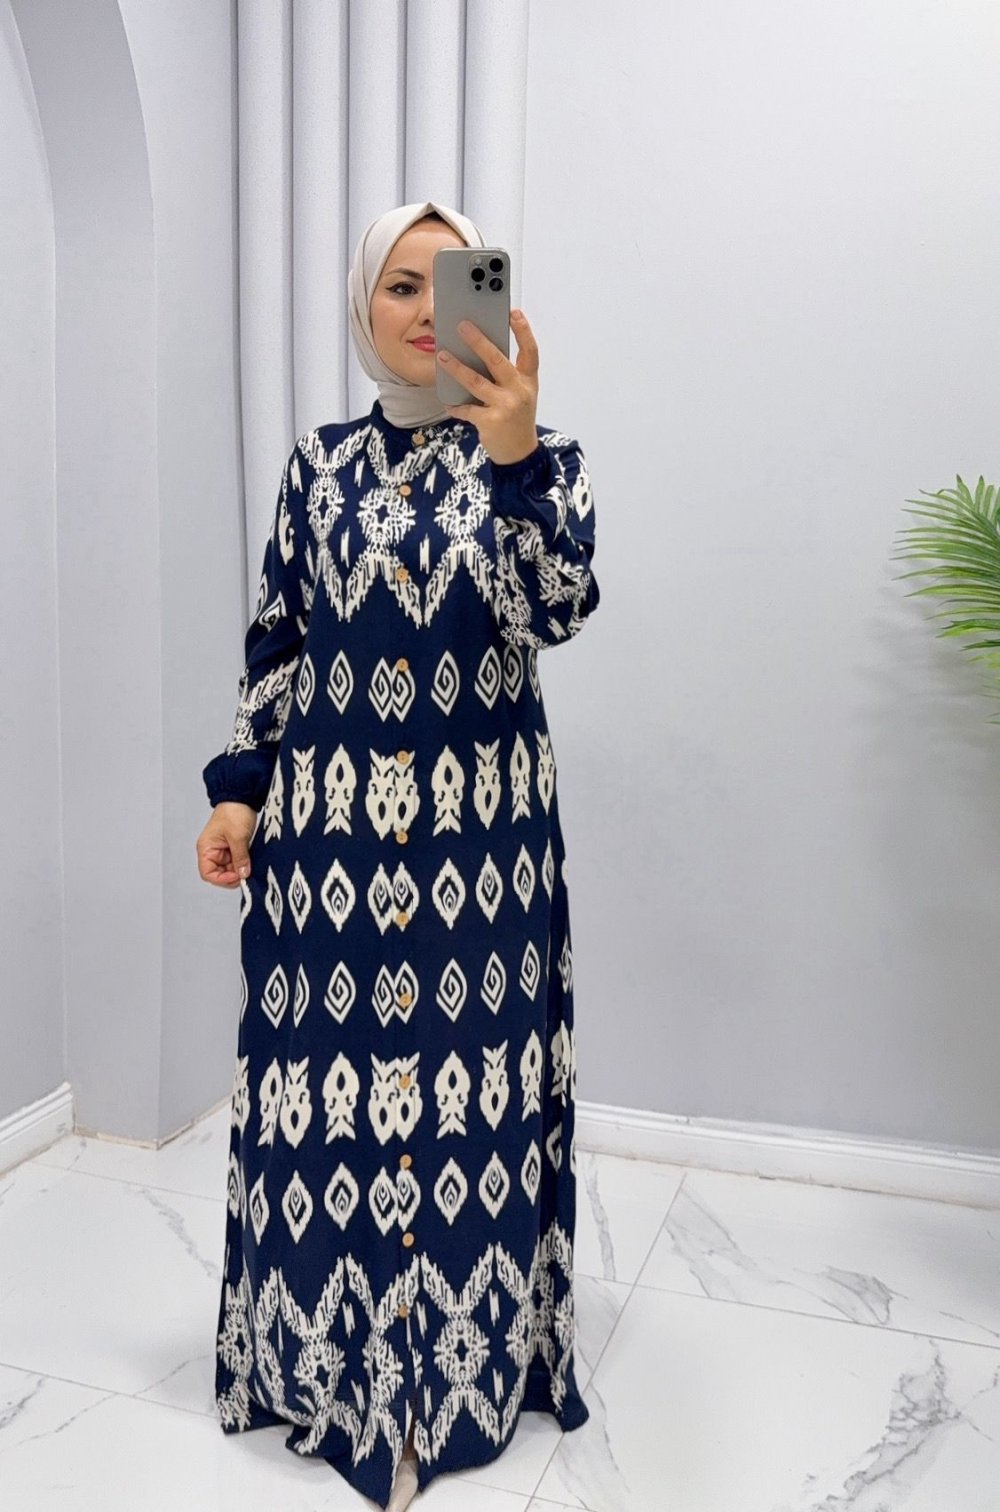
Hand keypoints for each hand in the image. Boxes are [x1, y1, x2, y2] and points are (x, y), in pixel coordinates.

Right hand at [196, 802, 257, 888]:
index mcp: (206, 848)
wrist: (243, 796)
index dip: (221, 879)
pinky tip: (251, 861)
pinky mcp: (233, 847)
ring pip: (230, 868)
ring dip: (239, 869)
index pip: (208, 873)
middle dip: (232, 875)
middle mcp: (212, 851)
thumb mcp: (238, 837)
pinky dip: (244, 863)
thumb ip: (240, 858)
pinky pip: (237, 860)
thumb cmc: (233, 811)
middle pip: (220, 873)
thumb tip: (243, 874)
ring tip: (249, 865)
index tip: (236, 877)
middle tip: (245, 873)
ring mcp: (223, 849)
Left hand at [438, 310, 539, 464]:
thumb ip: (508, 375)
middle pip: (497, 360)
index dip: (523, 331)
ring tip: (442, 356)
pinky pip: (467, 409)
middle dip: (478, 341)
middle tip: (462, 326)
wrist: (520, 453)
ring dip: (456, 368)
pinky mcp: (491, 421)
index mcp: (529, 381)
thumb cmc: (517, 418)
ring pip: (476, 382)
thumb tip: (480, 352)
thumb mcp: (521, 394)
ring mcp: (505, 406)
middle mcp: (519, 391)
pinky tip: (447, 402)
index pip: (530, 351)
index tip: (513, 313)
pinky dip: (455, 405)